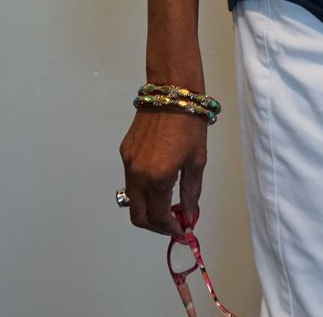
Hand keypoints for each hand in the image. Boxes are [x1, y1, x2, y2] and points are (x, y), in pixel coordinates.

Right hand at [119, 108, 207, 235]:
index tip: (182, 230)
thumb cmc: (191, 124)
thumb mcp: (197, 160)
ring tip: (168, 203)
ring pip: (132, 199)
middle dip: (155, 225)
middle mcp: (137, 174)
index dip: (170, 229)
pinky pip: (131, 180)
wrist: (172, 92)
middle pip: (137, 215)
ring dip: (148, 208)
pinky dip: (143, 190)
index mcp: (158, 178)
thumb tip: (189, 215)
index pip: (158, 217)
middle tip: (172, 223)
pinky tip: (160, 183)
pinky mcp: (124, 152)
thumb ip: (191, 192)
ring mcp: (128, 163)